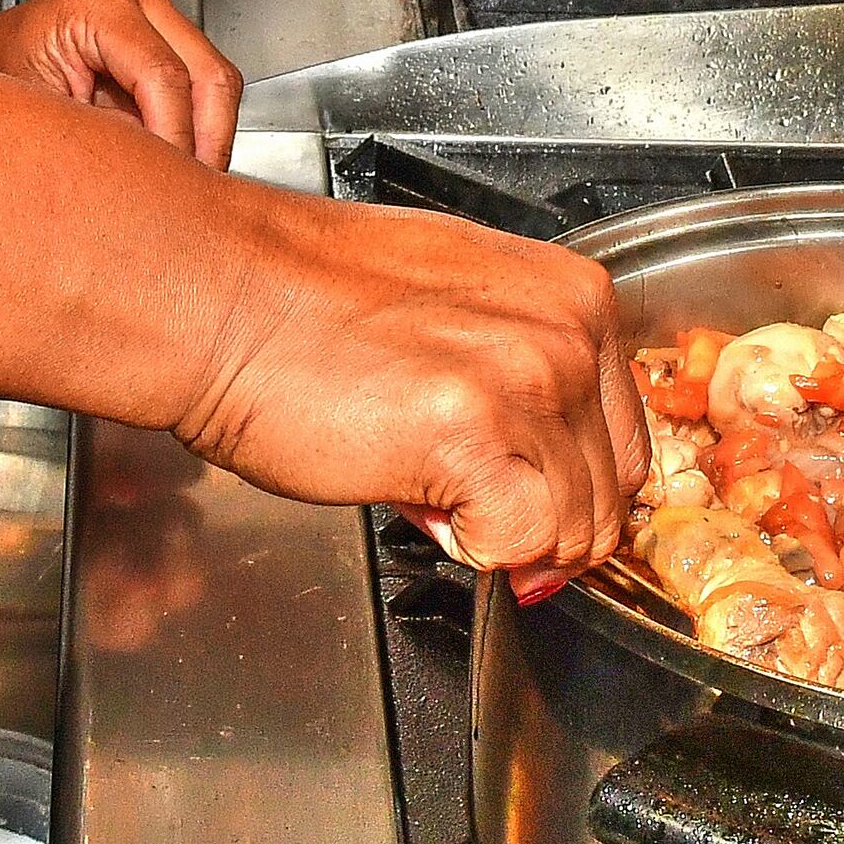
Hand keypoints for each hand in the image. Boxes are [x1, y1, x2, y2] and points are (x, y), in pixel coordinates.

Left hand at [0, 0, 241, 168]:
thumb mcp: (41, 116)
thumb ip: (103, 137)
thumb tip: (158, 172)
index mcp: (99, 8)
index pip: (166, 78)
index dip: (176, 139)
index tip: (171, 186)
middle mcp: (137, 0)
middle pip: (209, 76)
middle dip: (206, 142)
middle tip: (189, 193)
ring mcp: (158, 14)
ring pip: (218, 83)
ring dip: (208, 136)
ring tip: (180, 179)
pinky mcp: (168, 37)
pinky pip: (205, 85)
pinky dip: (200, 126)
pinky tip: (175, 158)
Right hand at [169, 193, 642, 576]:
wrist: (217, 295)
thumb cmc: (302, 300)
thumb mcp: (450, 311)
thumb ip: (517, 384)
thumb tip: (543, 493)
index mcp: (573, 295)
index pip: (626, 437)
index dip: (567, 486)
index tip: (518, 495)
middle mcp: (566, 331)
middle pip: (610, 494)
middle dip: (538, 522)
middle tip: (458, 497)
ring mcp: (529, 381)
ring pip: (573, 529)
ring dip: (500, 534)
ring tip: (423, 479)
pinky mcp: (477, 434)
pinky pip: (519, 545)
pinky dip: (472, 548)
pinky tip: (415, 495)